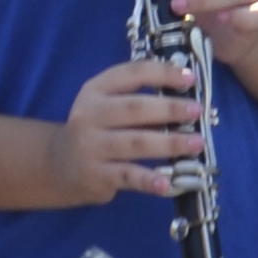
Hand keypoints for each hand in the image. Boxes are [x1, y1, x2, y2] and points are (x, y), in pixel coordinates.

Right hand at [51, 53, 208, 202]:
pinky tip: (167, 183)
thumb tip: (185, 97)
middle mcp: (91, 115)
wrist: (60, 164)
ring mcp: (92, 146)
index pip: (132, 74)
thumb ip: (137, 97)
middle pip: (135, 108)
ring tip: (197, 143)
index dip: (163, 74)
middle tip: (197, 111)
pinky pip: (128, 176)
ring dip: (169, 143)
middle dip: (169, 109)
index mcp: (96, 90)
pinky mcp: (97, 175)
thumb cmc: (97, 129)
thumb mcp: (106, 104)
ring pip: (136, 143)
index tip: (190, 78)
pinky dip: (149, 180)